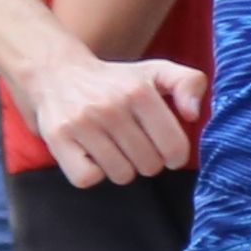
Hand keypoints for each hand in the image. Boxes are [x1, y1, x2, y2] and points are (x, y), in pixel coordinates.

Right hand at [10, 46, 205, 187]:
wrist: (57, 73)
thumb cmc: (116, 81)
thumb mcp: (157, 72)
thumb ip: (189, 84)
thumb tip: (192, 115)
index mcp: (139, 91)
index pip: (174, 147)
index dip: (175, 155)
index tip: (165, 148)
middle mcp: (110, 106)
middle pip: (149, 165)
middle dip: (147, 160)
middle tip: (134, 144)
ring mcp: (82, 123)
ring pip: (121, 175)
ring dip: (120, 167)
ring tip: (112, 147)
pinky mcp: (58, 138)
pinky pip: (88, 179)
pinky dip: (92, 172)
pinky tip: (91, 154)